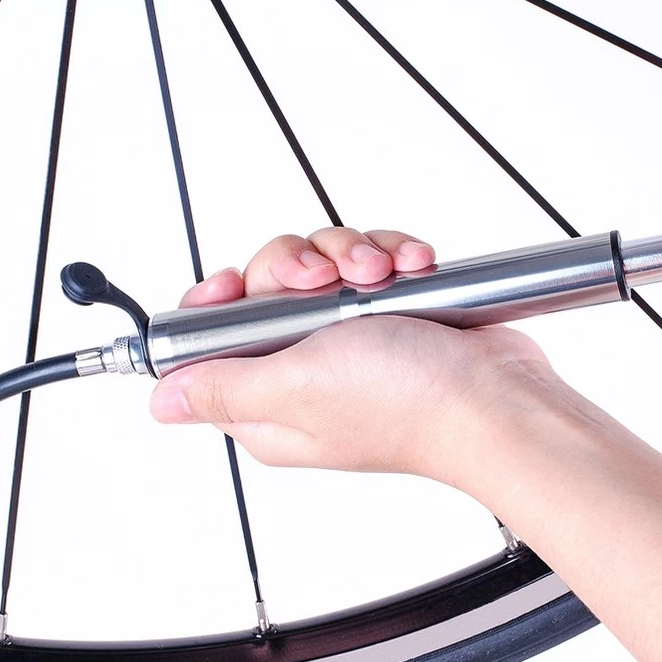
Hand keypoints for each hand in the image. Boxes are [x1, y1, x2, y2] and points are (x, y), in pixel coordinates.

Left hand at [147, 227, 551, 479]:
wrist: (498, 396)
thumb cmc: (411, 405)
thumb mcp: (293, 389)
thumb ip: (220, 386)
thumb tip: (162, 400)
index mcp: (268, 406)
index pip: (210, 343)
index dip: (217, 304)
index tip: (238, 286)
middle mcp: (306, 373)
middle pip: (265, 287)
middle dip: (294, 267)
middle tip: (320, 281)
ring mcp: (352, 343)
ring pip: (320, 265)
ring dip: (349, 255)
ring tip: (378, 277)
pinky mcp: (392, 316)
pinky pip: (370, 263)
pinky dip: (389, 257)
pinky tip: (409, 270)